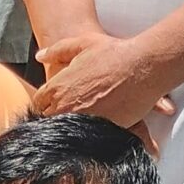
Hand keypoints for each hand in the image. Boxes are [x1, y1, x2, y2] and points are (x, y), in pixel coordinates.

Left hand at [33, 32, 177, 130]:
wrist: (144, 66)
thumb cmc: (116, 54)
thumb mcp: (83, 44)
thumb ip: (58, 50)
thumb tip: (42, 56)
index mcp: (57, 88)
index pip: (38, 103)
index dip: (46, 102)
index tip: (52, 103)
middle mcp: (66, 108)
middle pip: (49, 121)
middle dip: (55, 116)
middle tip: (67, 113)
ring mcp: (83, 122)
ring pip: (67, 133)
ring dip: (71, 128)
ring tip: (82, 121)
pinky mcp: (101, 132)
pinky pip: (88, 139)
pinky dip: (90, 135)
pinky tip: (95, 129)